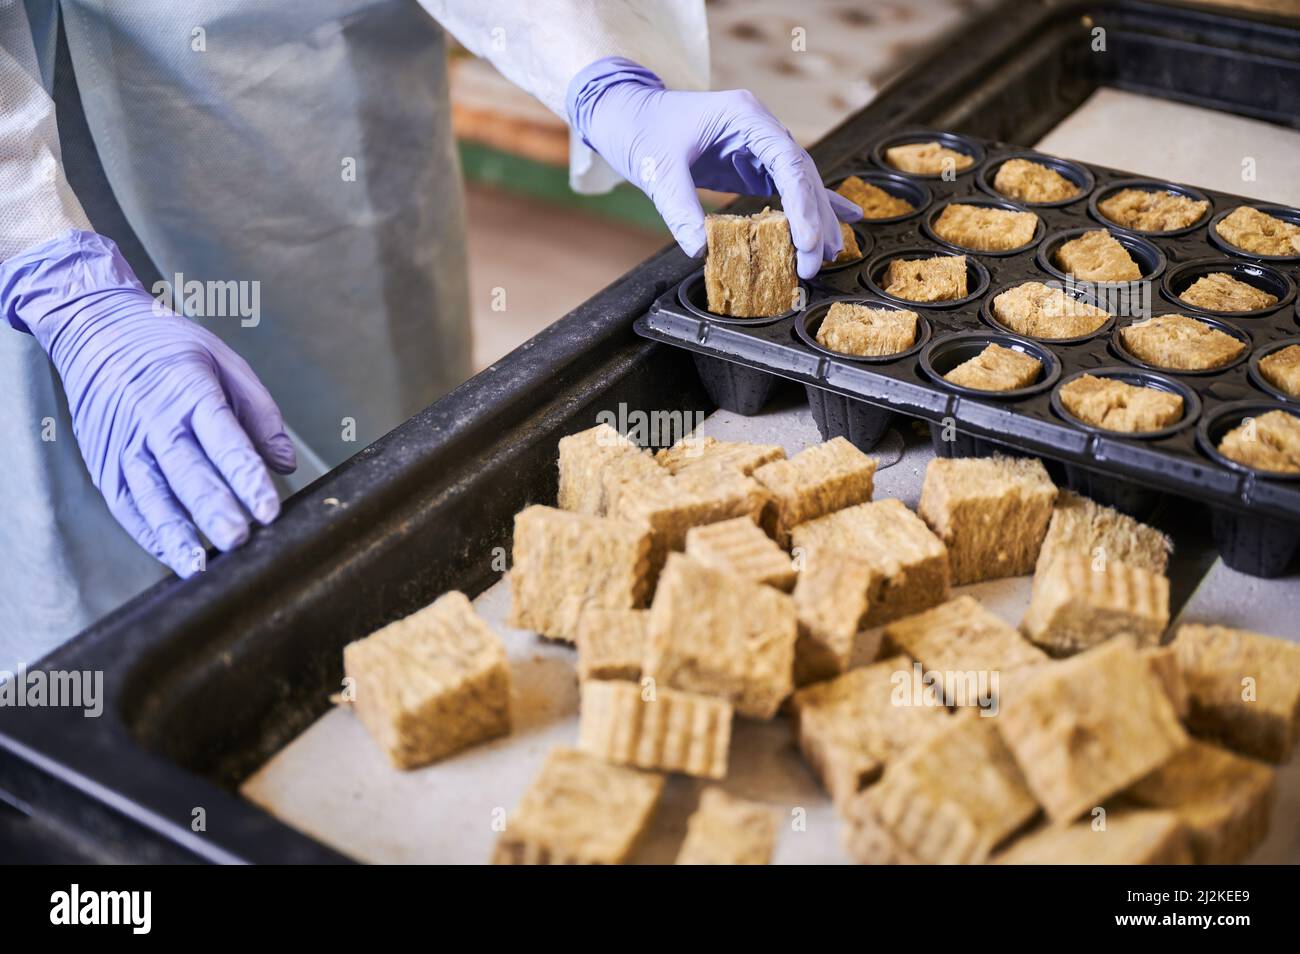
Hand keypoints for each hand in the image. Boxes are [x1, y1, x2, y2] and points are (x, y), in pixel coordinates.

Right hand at [0, 230, 296, 576]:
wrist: (94, 329)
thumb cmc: (167, 346)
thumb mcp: (224, 360)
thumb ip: (260, 412)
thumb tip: (285, 463)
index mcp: (190, 392)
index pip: (224, 442)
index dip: (246, 478)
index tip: (269, 510)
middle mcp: (153, 422)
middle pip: (186, 473)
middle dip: (213, 509)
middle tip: (238, 540)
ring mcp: (123, 444)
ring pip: (150, 496)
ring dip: (176, 533)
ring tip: (200, 564)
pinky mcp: (102, 461)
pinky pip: (125, 504)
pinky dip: (148, 532)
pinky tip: (172, 553)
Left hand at [567, 57, 860, 278]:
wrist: (627, 114)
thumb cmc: (642, 129)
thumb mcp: (657, 170)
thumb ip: (679, 207)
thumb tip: (700, 250)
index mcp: (744, 116)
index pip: (788, 161)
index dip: (803, 203)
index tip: (808, 240)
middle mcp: (760, 127)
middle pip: (802, 175)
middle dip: (814, 219)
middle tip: (816, 261)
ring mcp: (759, 144)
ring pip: (800, 183)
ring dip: (817, 218)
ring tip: (832, 253)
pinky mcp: (751, 162)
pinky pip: (787, 185)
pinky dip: (810, 205)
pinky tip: (840, 221)